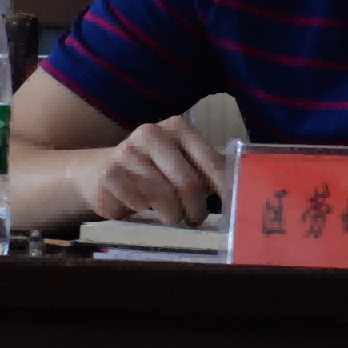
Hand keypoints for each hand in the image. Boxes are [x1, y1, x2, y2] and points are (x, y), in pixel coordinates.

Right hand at [82, 115, 226, 225]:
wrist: (103, 170)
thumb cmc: (155, 171)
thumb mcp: (184, 164)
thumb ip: (210, 173)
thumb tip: (245, 195)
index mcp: (179, 127)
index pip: (213, 164)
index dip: (226, 192)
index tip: (233, 212)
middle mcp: (152, 133)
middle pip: (189, 185)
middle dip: (195, 210)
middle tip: (194, 219)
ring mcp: (127, 151)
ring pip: (164, 199)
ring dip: (171, 216)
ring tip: (170, 216)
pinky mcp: (109, 173)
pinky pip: (138, 204)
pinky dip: (143, 212)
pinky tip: (140, 206)